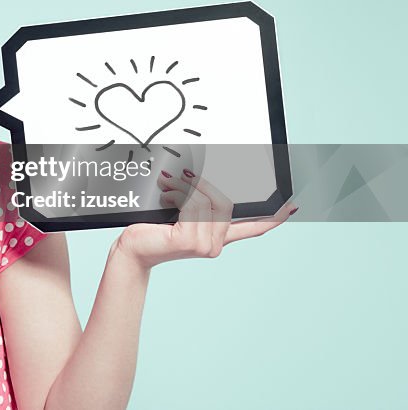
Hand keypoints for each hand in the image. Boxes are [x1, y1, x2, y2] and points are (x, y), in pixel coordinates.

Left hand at [111, 168, 297, 270]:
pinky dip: (180, 194)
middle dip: (204, 184)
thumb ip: (198, 203)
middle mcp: (215, 244)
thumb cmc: (152, 228)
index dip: (273, 217)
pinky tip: (166, 197)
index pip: (252, 227)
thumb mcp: (180, 212)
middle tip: (183, 176)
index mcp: (216, 236)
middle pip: (226, 203)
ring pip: (210, 202)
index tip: (291, 206)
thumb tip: (204, 179)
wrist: (133, 248)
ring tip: (168, 187)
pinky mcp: (190, 242)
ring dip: (187, 187)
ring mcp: (204, 246)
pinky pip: (194, 207)